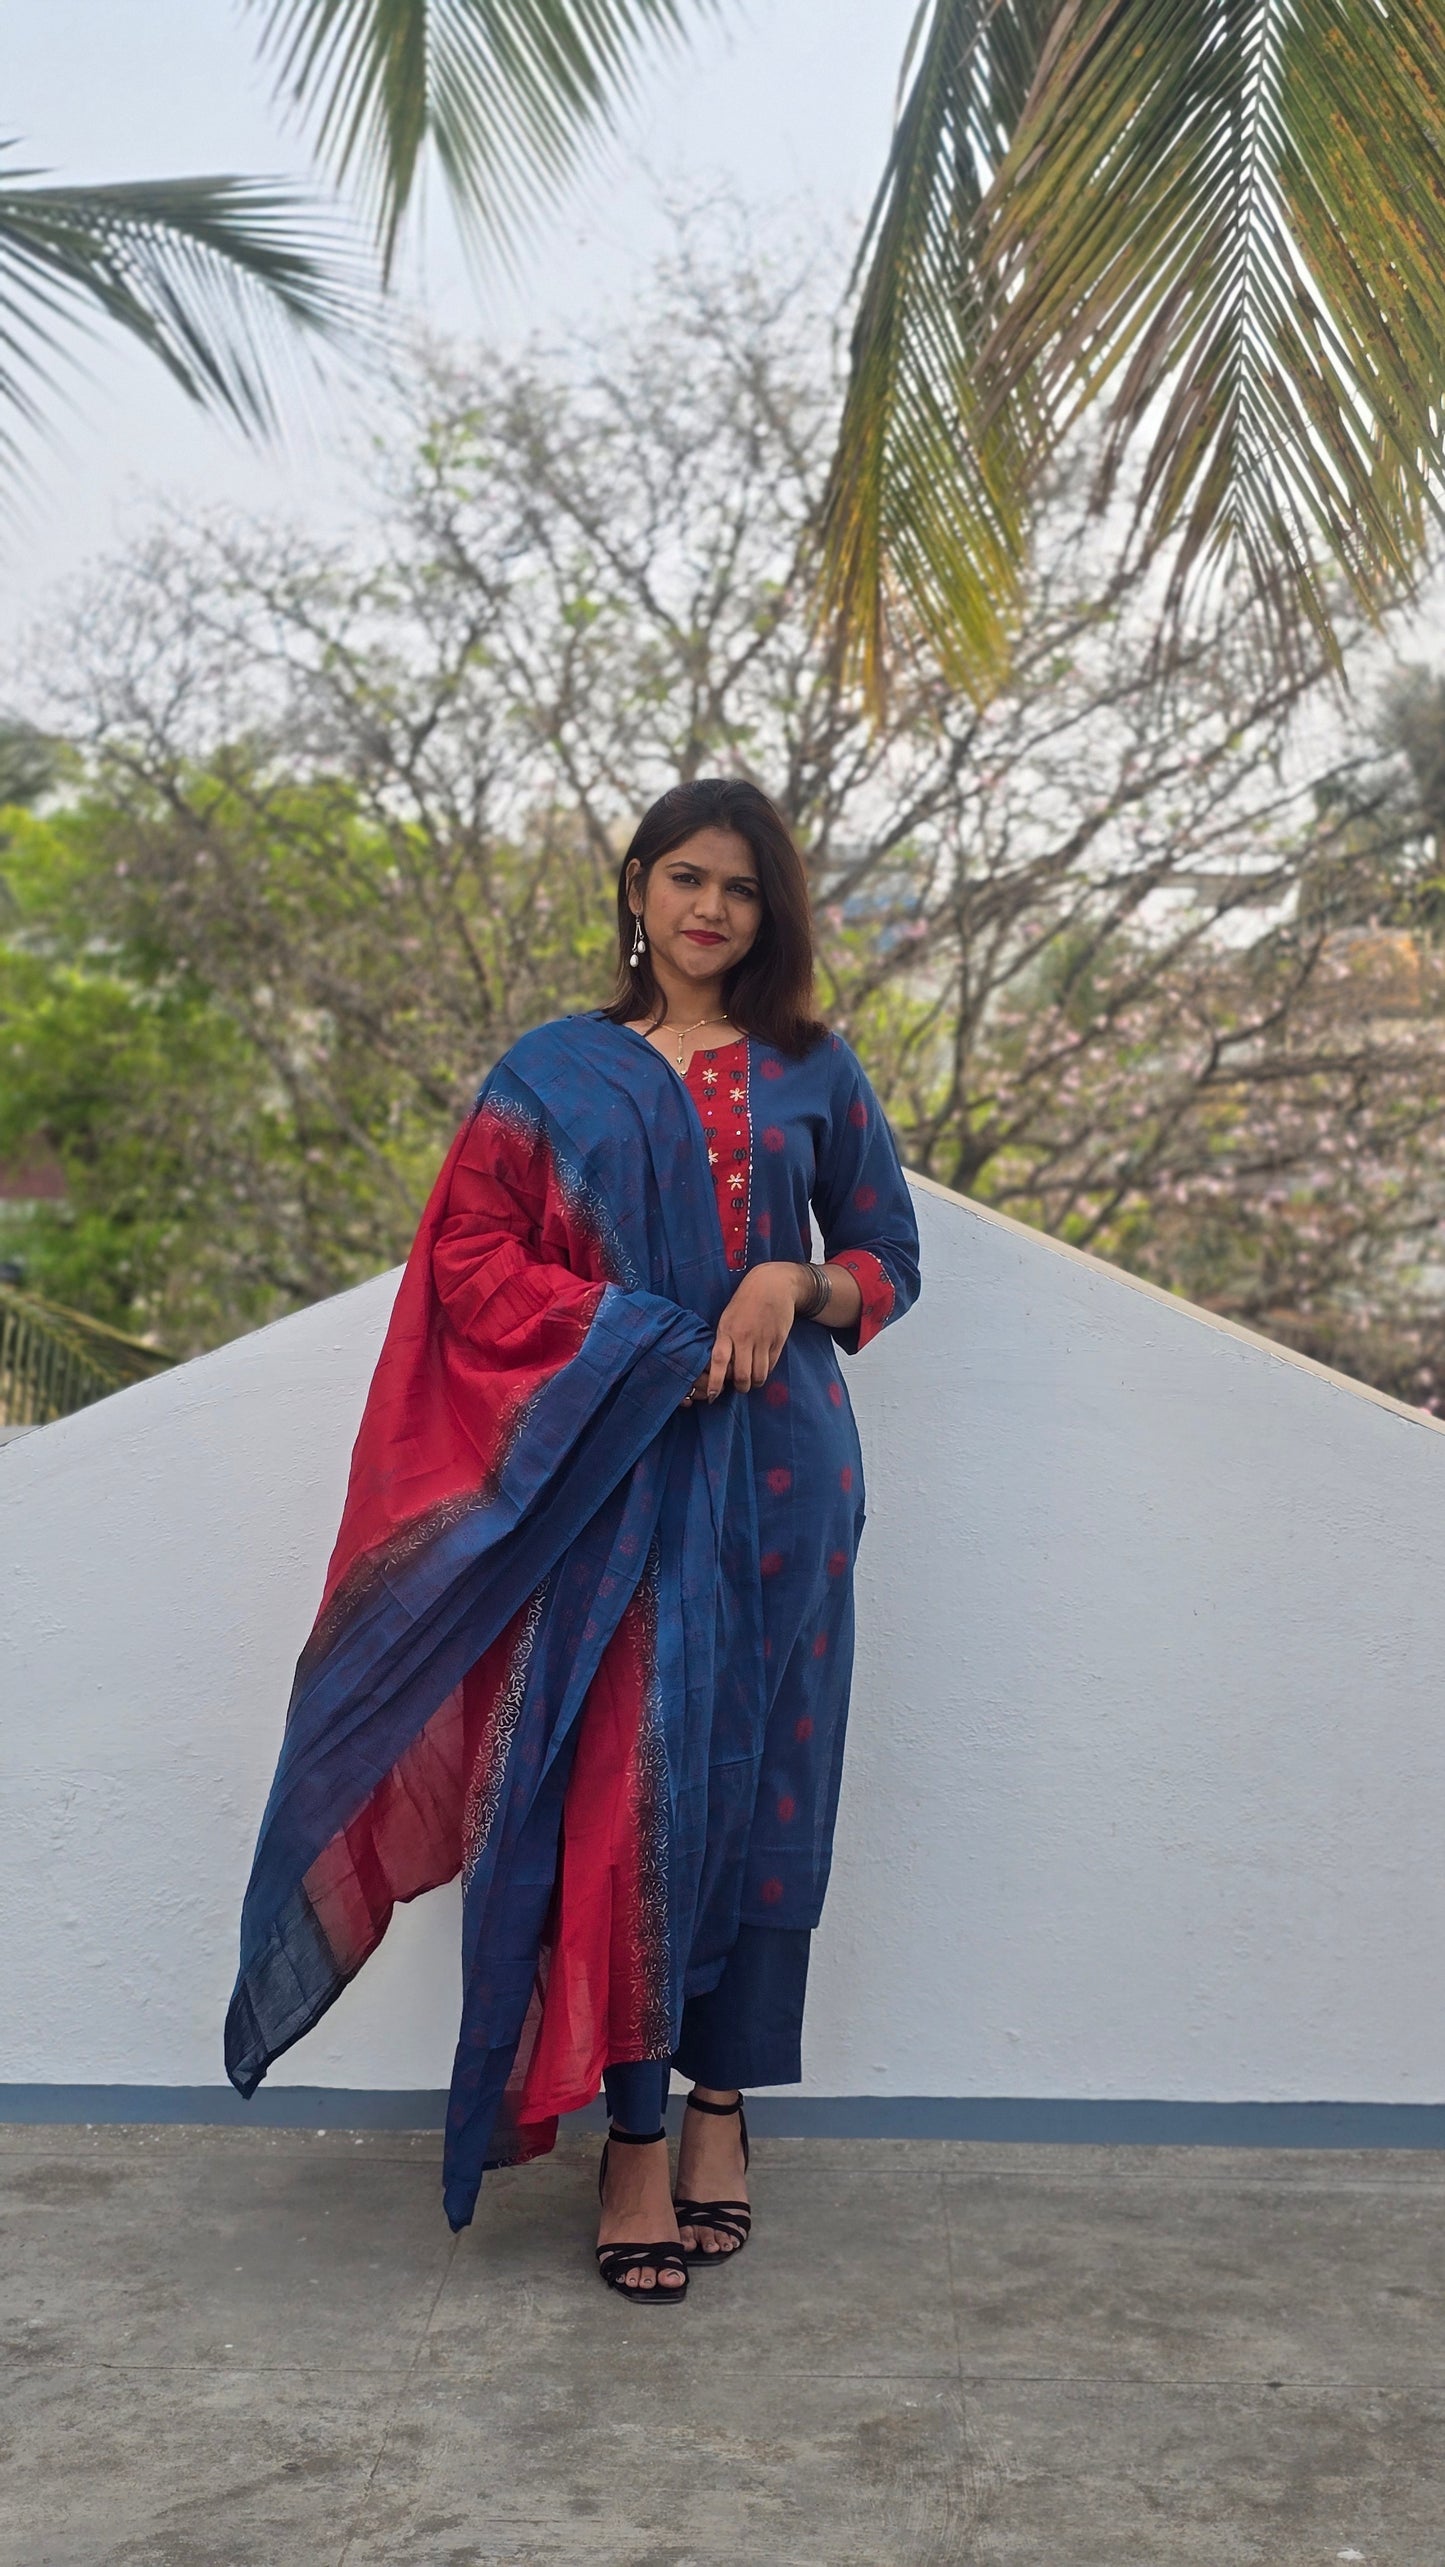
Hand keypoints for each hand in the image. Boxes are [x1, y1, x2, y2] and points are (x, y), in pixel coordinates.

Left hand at [693, 1263, 809, 1400]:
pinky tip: (762, 1366)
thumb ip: (724, 1341)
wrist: (773, 1284)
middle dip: (740, 1387)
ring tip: (752, 1379)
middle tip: (739, 1386)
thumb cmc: (745, 1302)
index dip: (714, 1382)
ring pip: (759, 1375)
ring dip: (754, 1383)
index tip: (711, 1396)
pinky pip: (771, 1366)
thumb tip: (721, 1368)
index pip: (718, 1361)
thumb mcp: (727, 1317)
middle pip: (741, 1376)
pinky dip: (765, 1371)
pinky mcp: (778, 1341)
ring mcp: (763, 1340)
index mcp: (727, 1330)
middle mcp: (744, 1337)